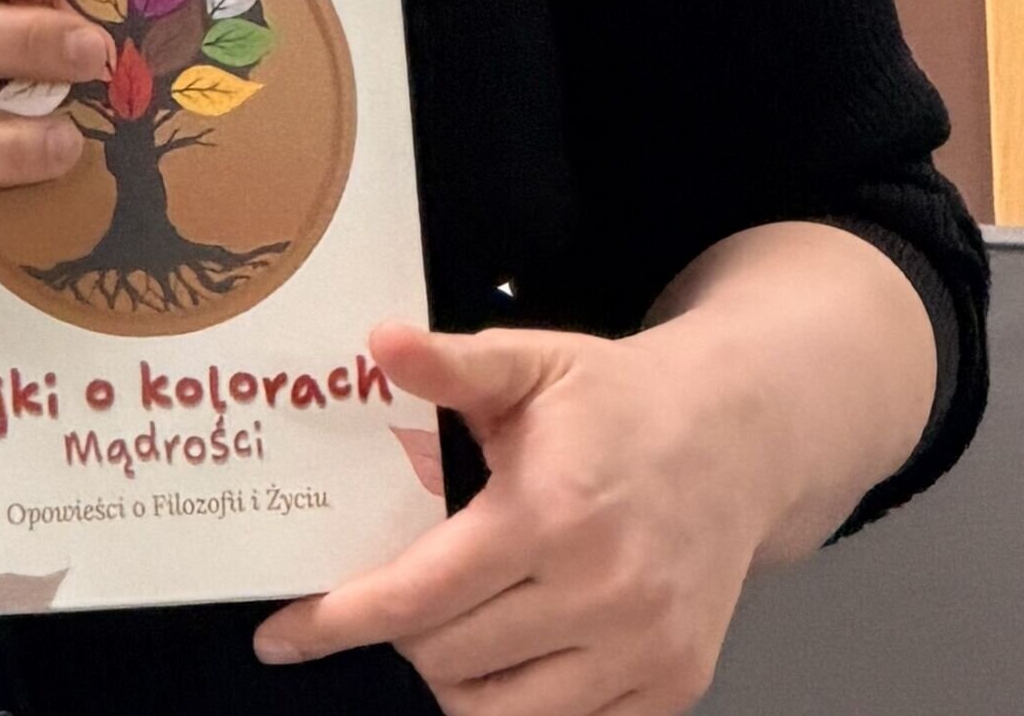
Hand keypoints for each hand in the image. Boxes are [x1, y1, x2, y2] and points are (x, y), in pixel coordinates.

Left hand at [249, 317, 771, 715]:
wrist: (742, 436)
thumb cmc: (621, 401)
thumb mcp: (534, 363)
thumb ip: (454, 365)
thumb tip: (380, 344)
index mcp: (552, 513)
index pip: (418, 595)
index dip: (336, 621)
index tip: (281, 637)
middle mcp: (602, 592)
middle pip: (447, 661)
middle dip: (405, 633)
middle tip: (407, 593)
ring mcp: (643, 648)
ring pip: (499, 715)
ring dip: (457, 680)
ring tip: (458, 626)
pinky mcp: (673, 684)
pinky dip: (523, 706)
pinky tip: (519, 653)